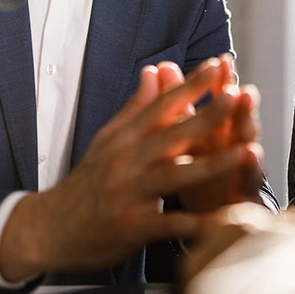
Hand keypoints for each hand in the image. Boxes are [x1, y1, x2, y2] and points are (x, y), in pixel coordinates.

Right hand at [0, 56, 252, 281]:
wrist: (50, 228)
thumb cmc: (85, 183)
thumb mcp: (107, 139)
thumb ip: (135, 106)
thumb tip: (154, 70)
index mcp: (125, 138)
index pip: (161, 104)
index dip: (190, 85)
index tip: (217, 66)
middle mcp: (127, 161)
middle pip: (172, 134)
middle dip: (207, 115)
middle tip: (236, 96)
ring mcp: (129, 194)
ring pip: (174, 174)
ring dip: (212, 163)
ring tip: (244, 153)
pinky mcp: (131, 227)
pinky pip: (169, 224)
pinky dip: (196, 223)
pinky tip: (223, 221)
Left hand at [168, 55, 265, 213]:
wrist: (203, 220)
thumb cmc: (194, 171)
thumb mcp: (182, 136)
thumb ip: (175, 102)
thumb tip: (160, 66)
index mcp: (215, 133)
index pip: (221, 104)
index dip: (222, 84)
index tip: (222, 61)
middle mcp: (232, 151)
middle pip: (239, 128)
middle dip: (243, 112)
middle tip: (245, 93)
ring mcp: (239, 177)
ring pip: (247, 163)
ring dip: (250, 155)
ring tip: (251, 149)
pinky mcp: (239, 206)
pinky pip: (242, 200)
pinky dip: (244, 192)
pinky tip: (246, 183)